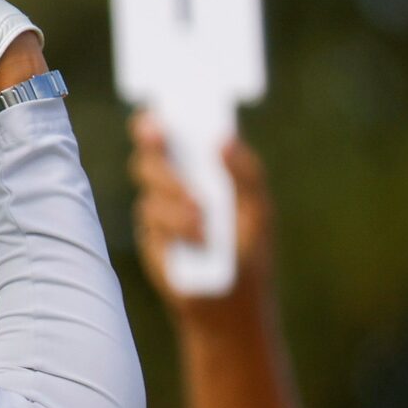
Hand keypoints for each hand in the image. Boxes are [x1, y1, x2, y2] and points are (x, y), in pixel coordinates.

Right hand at [126, 111, 275, 322]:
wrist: (230, 304)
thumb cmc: (249, 252)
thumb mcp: (257, 210)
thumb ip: (245, 173)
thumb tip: (224, 138)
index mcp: (202, 171)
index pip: (177, 135)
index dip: (163, 117)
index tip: (161, 103)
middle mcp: (177, 184)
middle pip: (152, 153)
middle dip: (155, 143)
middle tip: (159, 132)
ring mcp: (161, 210)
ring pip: (150, 183)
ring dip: (174, 192)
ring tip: (202, 216)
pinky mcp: (151, 235)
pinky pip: (151, 216)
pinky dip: (175, 224)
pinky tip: (196, 239)